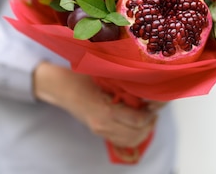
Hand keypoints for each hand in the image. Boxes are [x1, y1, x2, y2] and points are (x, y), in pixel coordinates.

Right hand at [33, 61, 161, 147]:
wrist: (60, 88)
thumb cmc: (82, 76)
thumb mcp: (104, 74)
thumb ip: (125, 80)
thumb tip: (149, 80)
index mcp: (105, 110)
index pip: (138, 120)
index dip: (151, 112)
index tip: (155, 101)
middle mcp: (103, 124)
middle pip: (137, 134)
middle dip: (150, 123)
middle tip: (155, 110)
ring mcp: (100, 130)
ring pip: (132, 141)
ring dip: (145, 131)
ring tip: (149, 117)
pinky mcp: (99, 132)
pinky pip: (122, 141)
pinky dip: (135, 134)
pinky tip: (138, 122)